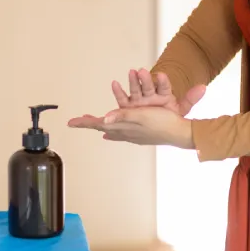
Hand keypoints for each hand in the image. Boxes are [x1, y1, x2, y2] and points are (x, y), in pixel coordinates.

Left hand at [67, 107, 194, 148]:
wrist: (179, 133)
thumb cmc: (161, 123)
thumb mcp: (141, 117)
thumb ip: (123, 116)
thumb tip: (104, 120)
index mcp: (124, 127)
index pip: (99, 124)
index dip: (84, 123)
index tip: (70, 123)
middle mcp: (126, 132)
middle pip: (103, 127)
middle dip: (90, 123)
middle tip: (79, 121)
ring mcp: (133, 134)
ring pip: (111, 129)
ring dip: (101, 123)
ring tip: (93, 122)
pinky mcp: (140, 133)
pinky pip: (121, 131)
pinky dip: (113, 128)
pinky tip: (112, 132)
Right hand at [111, 68, 205, 116]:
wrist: (155, 127)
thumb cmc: (167, 116)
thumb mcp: (179, 110)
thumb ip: (190, 99)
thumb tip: (203, 87)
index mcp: (163, 95)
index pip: (164, 87)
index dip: (163, 81)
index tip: (162, 75)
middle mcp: (150, 96)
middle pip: (148, 86)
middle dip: (146, 79)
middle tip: (143, 71)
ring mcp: (138, 100)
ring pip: (135, 89)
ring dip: (133, 81)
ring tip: (132, 72)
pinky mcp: (128, 106)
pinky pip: (123, 98)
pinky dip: (118, 91)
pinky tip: (115, 83)